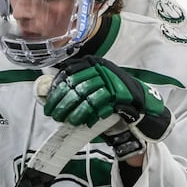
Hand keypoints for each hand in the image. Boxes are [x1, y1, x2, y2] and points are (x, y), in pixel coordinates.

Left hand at [42, 55, 171, 139]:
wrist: (138, 102)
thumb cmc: (110, 95)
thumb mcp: (92, 84)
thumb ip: (74, 86)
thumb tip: (47, 94)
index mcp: (92, 63)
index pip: (68, 72)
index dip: (56, 88)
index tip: (48, 102)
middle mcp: (100, 69)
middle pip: (74, 85)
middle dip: (61, 102)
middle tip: (54, 115)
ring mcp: (110, 80)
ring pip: (84, 97)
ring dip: (74, 111)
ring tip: (67, 121)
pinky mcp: (117, 93)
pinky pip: (98, 106)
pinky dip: (90, 116)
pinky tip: (86, 123)